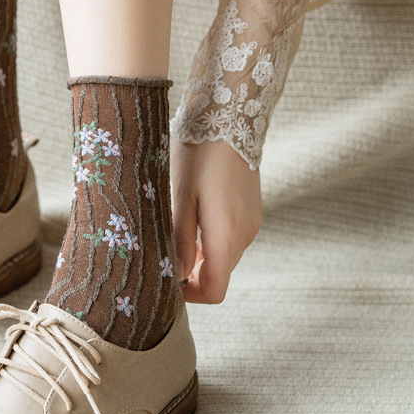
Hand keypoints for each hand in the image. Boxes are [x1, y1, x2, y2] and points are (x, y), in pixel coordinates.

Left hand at [171, 139, 262, 303]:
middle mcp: (245, 234)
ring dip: (200, 258)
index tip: (166, 282)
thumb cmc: (199, 155)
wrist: (231, 118)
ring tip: (173, 237)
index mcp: (226, 235)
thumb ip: (179, 239)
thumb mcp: (180, 197)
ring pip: (224, 258)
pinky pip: (230, 239)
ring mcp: (252, 223)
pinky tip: (192, 220)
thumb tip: (174, 275)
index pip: (215, 291)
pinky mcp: (252, 212)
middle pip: (219, 276)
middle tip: (162, 259)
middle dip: (191, 276)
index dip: (190, 295)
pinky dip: (211, 242)